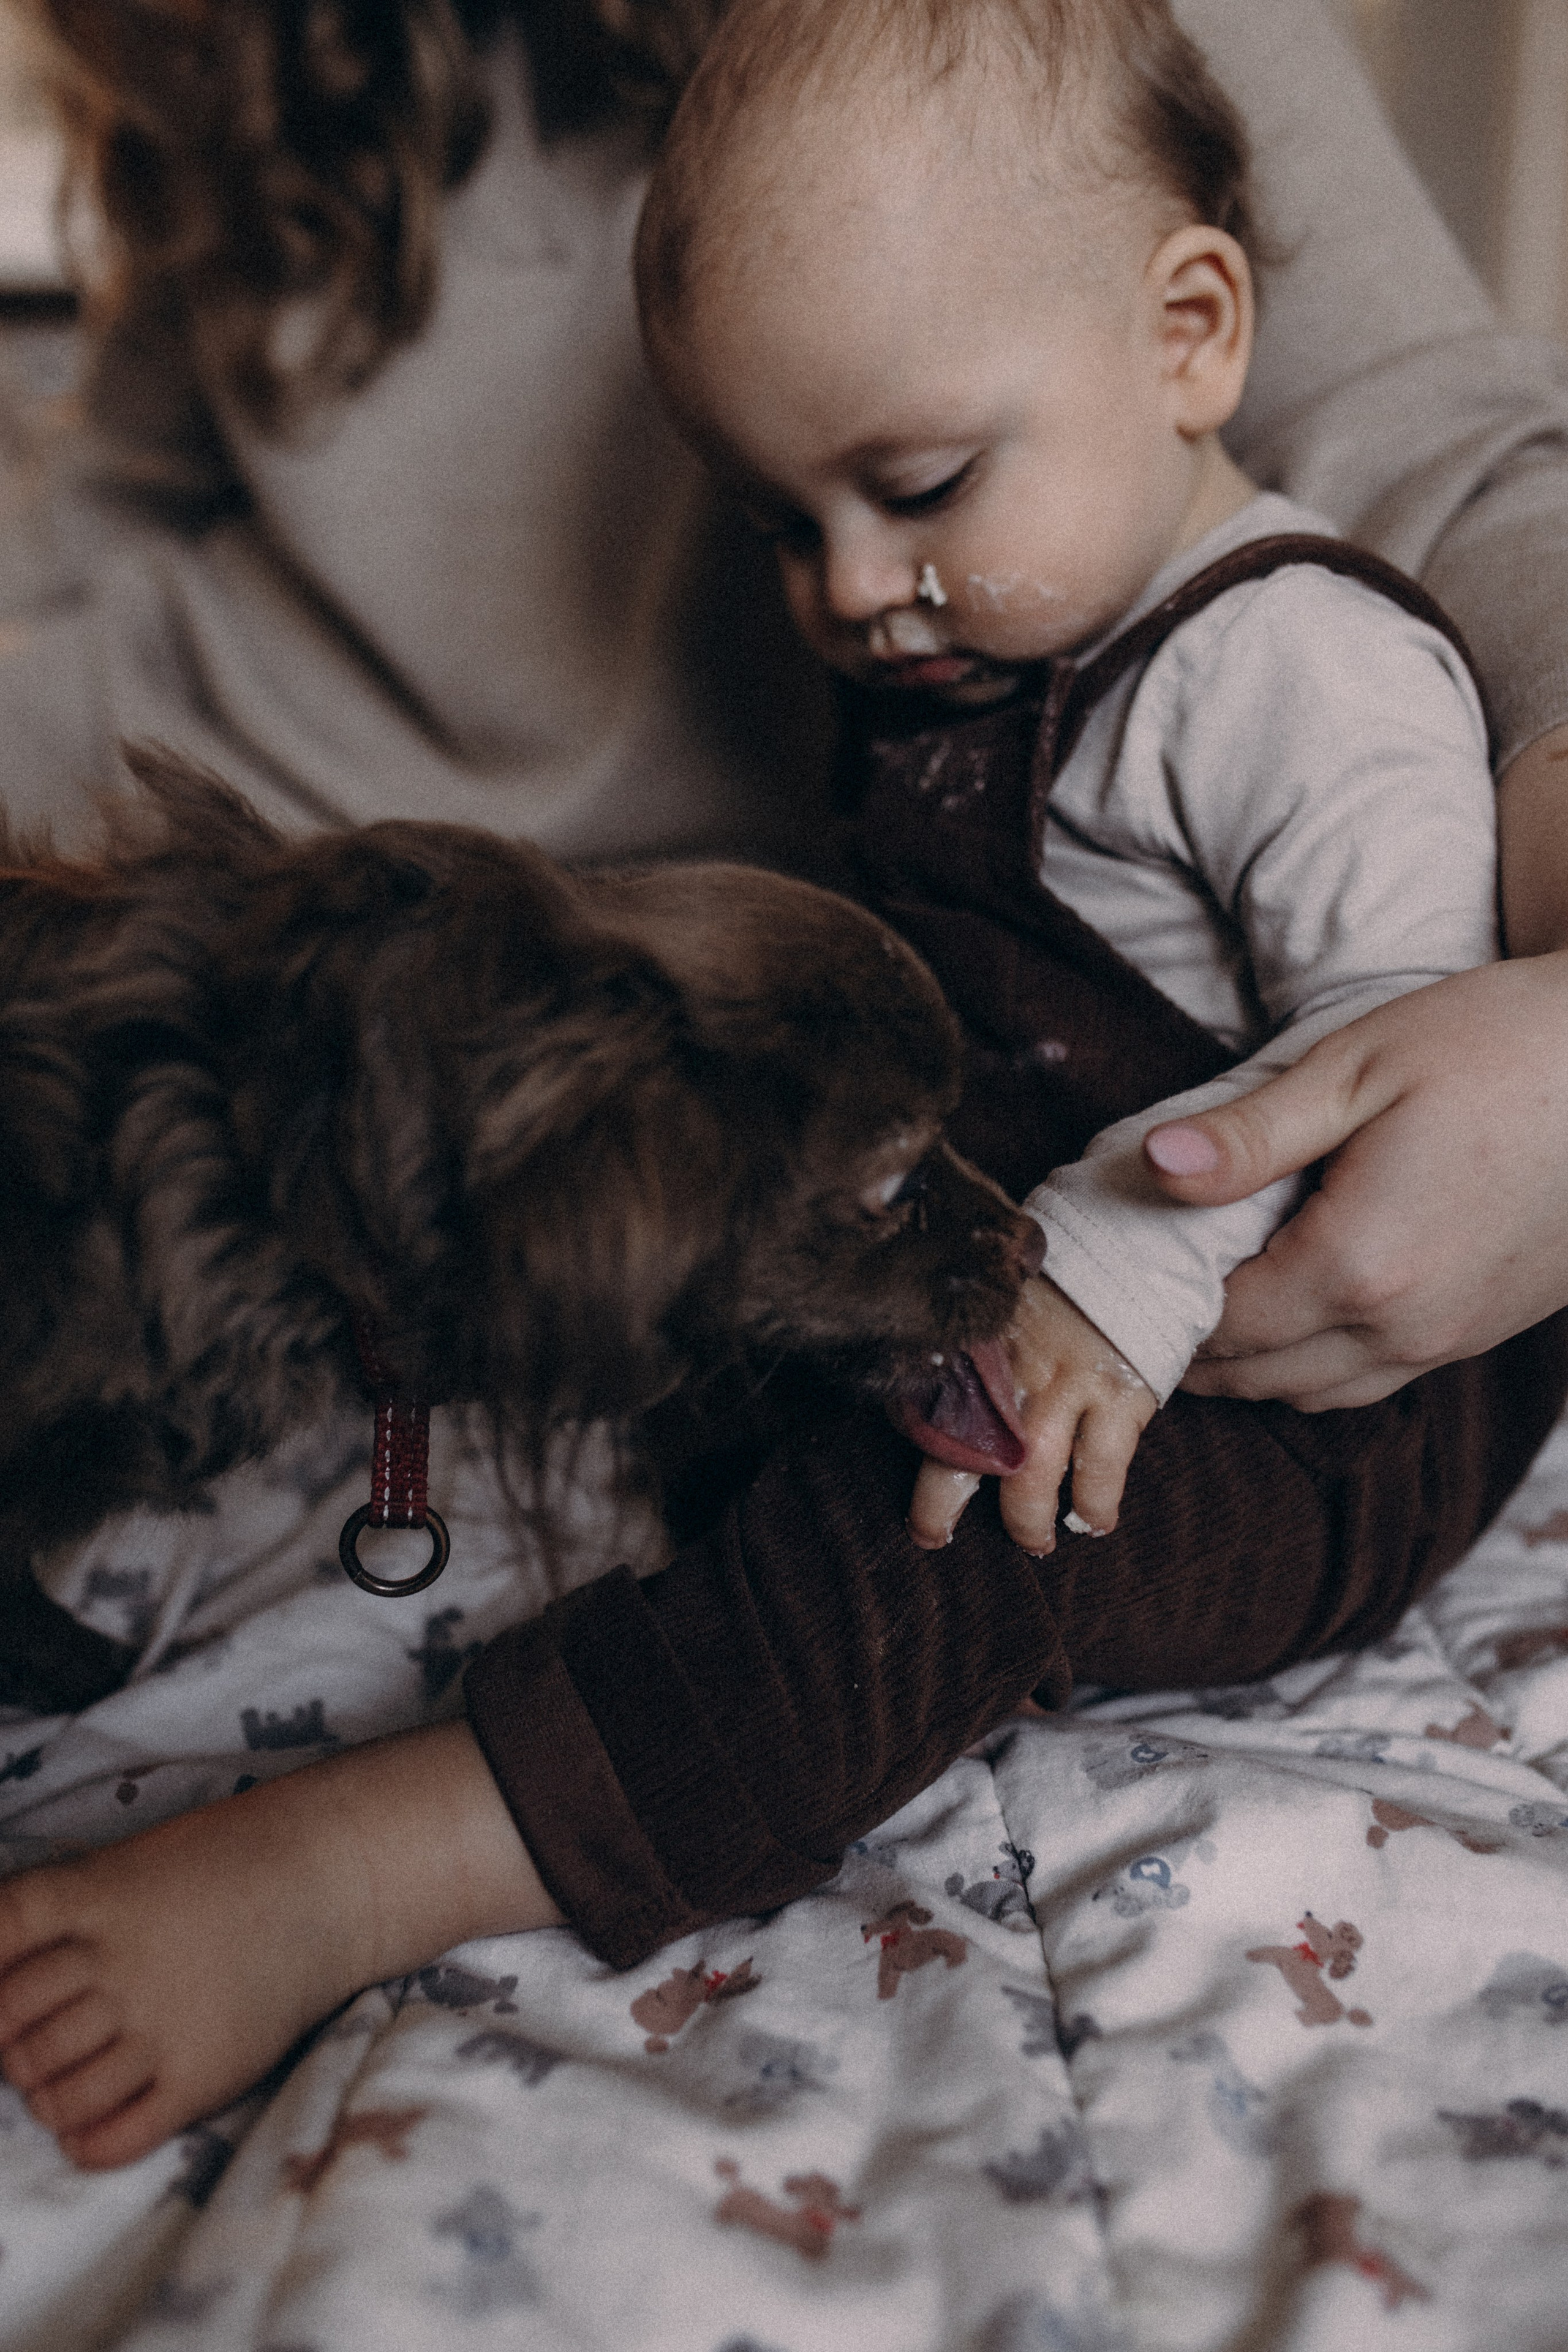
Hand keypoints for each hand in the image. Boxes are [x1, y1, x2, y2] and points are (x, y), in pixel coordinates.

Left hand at [908, 1276, 1156, 1551]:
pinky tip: (1096, 1520)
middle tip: (939, 1533)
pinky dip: (1096, 1504)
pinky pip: (1102, 1468)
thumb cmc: (1060, 1292)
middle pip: (966, 1454)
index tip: (906, 1505)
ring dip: (1027, 1521)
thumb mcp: (998, 1309)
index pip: (924, 1413)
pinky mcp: (1119, 1395)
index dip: (910, 1463)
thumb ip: (970, 1354)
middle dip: (944, 1506)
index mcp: (977, 1346)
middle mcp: (1013, 1369)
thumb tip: (926, 1407)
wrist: (1133, 1251)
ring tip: (1035, 1542)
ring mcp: (1066, 1383)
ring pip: (1031, 1474)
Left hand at [1142, 952, 1567, 1408]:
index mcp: (1358, 1266)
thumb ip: (1249, 1135)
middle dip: (1192, 1347)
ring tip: (1212, 1296)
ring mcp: (1452, 1339)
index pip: (1218, 1328)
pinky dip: (1318, 1359)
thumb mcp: (1357, 1067)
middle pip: (1256, 1378)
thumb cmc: (1499, 1044)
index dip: (1156, 1310)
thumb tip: (1151, 1166)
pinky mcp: (1484, 1331)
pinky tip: (1298, 1297)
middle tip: (1146, 1291)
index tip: (1118, 1273)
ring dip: (1254, 1362)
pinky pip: (1375, 1377)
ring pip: (1314, 1393)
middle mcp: (1405, 1327)